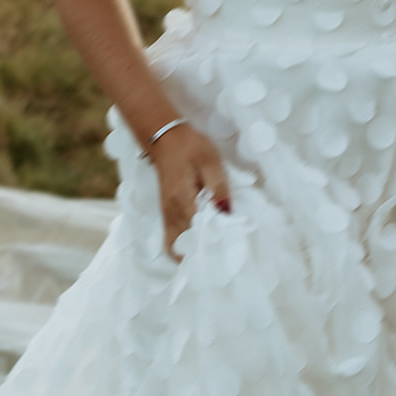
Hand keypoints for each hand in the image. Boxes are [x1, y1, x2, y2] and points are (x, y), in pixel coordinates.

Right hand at [147, 123, 230, 258]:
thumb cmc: (190, 147)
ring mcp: (166, 215)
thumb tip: (227, 213)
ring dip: (194, 253)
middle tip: (226, 256)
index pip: (197, 232)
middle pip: (187, 244)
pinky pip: (172, 241)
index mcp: (182, 199)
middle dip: (206, 252)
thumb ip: (219, 187)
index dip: (214, 243)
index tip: (230, 248)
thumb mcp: (210, 161)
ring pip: (177, 246)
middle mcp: (171, 212)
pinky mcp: (166, 214)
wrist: (165, 139)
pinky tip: (199, 248)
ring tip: (214, 254)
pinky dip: (184, 249)